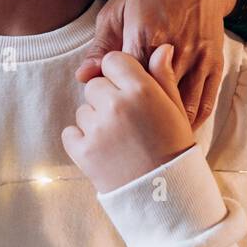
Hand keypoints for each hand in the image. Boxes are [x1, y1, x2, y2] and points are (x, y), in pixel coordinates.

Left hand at [62, 45, 192, 193]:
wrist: (166, 197)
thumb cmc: (174, 149)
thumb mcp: (176, 110)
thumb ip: (163, 77)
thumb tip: (162, 48)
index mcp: (142, 90)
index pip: (113, 61)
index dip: (119, 73)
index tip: (127, 89)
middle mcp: (117, 104)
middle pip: (96, 84)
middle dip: (107, 98)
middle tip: (126, 121)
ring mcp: (98, 128)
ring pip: (83, 110)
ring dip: (95, 121)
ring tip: (119, 140)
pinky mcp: (83, 151)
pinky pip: (70, 133)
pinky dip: (81, 141)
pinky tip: (103, 151)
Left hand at [74, 0, 237, 128]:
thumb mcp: (117, 9)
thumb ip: (101, 47)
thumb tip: (83, 77)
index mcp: (144, 36)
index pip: (126, 83)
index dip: (116, 100)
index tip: (109, 109)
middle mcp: (173, 50)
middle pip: (154, 98)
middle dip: (142, 117)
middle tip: (129, 131)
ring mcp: (198, 58)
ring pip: (182, 105)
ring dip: (168, 125)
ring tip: (152, 140)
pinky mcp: (215, 63)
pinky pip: (206, 101)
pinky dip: (193, 120)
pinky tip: (179, 130)